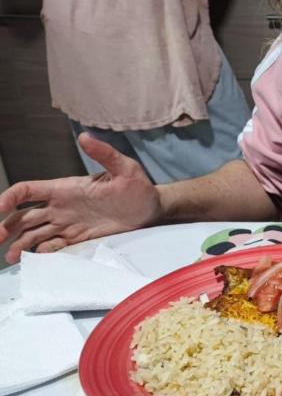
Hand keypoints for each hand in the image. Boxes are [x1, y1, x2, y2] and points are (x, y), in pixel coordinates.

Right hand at [0, 134, 162, 263]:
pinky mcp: (79, 238)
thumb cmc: (138, 186)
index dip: (10, 198)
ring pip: (35, 233)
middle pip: (24, 216)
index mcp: (65, 188)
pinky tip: (36, 258)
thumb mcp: (125, 168)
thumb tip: (85, 136)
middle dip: (7, 226)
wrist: (151, 209)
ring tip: (11, 257)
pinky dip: (42, 252)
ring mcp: (68, 223)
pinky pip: (55, 246)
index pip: (28, 191)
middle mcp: (61, 206)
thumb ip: (104, 154)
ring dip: (20, 243)